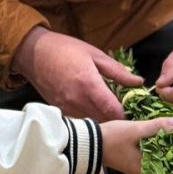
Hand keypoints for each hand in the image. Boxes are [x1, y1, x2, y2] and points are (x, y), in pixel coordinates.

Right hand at [12, 27, 142, 120]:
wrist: (34, 53)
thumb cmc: (65, 49)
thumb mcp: (94, 54)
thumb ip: (117, 71)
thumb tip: (138, 82)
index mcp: (89, 85)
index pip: (114, 111)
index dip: (126, 114)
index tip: (132, 109)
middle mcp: (78, 101)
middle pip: (105, 121)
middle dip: (117, 119)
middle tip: (124, 109)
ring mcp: (67, 108)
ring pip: (92, 124)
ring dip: (103, 119)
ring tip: (108, 109)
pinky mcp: (60, 111)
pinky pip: (79, 120)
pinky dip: (89, 118)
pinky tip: (92, 108)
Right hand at [100, 116, 172, 173]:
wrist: (89, 142)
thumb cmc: (112, 138)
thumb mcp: (135, 130)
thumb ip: (157, 126)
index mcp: (146, 169)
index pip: (172, 170)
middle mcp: (144, 172)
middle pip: (166, 165)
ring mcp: (138, 166)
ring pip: (159, 159)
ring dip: (168, 149)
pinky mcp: (133, 159)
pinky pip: (151, 155)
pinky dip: (158, 147)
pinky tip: (164, 137)